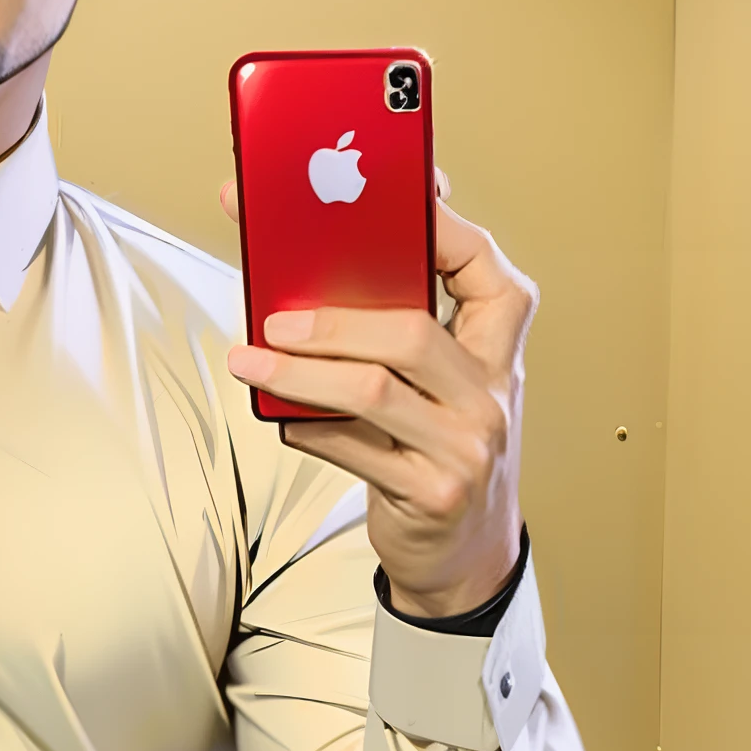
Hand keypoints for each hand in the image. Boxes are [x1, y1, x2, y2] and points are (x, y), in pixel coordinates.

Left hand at [222, 171, 535, 616]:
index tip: (374, 200)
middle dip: (331, 317)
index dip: (434, 224)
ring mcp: (468, 447)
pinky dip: (305, 428)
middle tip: (274, 316)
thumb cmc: (440, 441)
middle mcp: (493, 390)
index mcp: (500, 341)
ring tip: (249, 360)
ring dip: (297, 372)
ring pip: (370, 390)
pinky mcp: (432, 494)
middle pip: (410, 331)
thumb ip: (405, 316)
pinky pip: (350, 449)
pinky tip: (280, 418)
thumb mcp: (443, 374)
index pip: (481, 264)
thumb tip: (313, 252)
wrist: (466, 551)